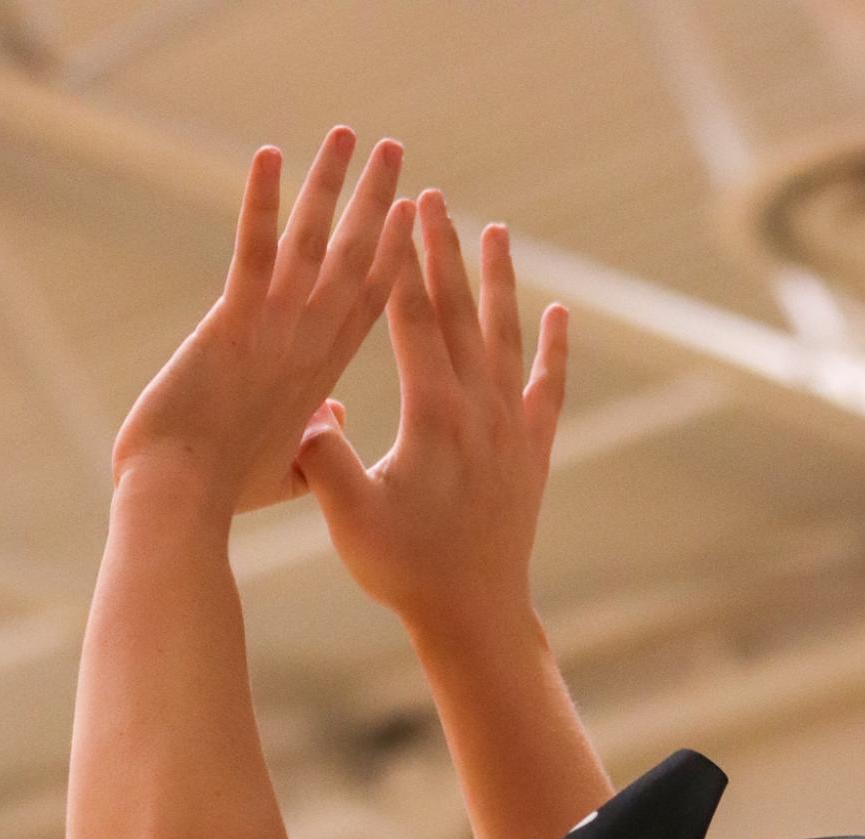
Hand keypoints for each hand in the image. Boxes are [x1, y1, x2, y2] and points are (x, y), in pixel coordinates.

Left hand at [110, 130, 415, 515]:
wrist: (182, 505)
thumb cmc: (224, 495)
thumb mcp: (288, 475)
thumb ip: (319, 446)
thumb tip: (332, 423)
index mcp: (320, 378)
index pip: (367, 305)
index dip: (392, 256)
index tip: (412, 215)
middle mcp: (307, 347)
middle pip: (356, 261)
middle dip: (378, 203)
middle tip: (397, 150)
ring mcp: (273, 333)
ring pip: (315, 245)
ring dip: (333, 184)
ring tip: (352, 133)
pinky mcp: (231, 325)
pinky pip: (251, 252)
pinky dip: (260, 203)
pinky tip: (268, 155)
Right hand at [291, 189, 567, 632]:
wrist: (474, 615)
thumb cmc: (405, 572)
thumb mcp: (350, 519)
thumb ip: (326, 461)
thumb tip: (306, 413)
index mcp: (433, 416)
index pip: (414, 320)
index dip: (403, 261)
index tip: (396, 210)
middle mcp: (481, 410)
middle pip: (461, 313)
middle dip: (444, 251)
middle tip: (432, 196)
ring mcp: (513, 429)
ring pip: (506, 337)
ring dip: (498, 282)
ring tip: (494, 231)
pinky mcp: (533, 453)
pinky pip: (548, 387)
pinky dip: (554, 349)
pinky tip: (559, 315)